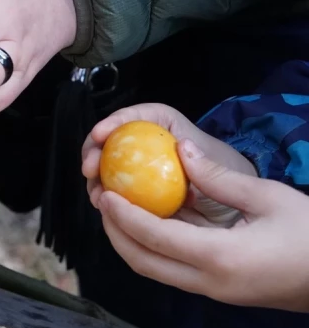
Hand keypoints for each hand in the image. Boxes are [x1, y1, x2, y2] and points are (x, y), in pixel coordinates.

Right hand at [82, 103, 257, 226]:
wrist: (238, 210)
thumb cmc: (228, 181)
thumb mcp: (222, 168)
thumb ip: (205, 163)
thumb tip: (181, 148)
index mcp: (165, 128)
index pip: (137, 116)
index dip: (115, 121)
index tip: (100, 134)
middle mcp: (145, 146)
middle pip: (111, 141)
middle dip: (94, 152)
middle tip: (89, 168)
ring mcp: (136, 170)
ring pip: (106, 168)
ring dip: (95, 180)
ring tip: (96, 195)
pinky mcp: (133, 195)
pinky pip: (114, 194)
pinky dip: (106, 201)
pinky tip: (103, 208)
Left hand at [97, 138, 308, 311]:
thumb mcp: (269, 197)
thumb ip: (218, 177)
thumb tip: (180, 149)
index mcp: (220, 256)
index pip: (154, 236)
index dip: (124, 215)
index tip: (107, 193)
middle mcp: (209, 281)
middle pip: (143, 261)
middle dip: (116, 232)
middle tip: (104, 199)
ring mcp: (214, 290)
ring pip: (155, 269)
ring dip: (130, 242)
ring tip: (119, 209)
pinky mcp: (220, 289)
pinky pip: (174, 269)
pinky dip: (154, 248)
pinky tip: (151, 220)